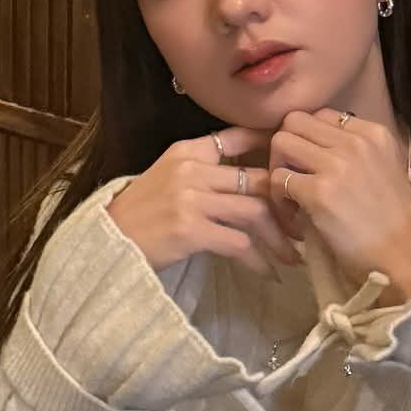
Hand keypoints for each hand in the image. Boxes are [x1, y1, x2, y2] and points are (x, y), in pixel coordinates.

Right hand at [108, 127, 296, 275]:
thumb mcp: (168, 177)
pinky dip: (259, 261)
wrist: (107, 241)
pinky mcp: (191, 229)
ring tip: (293, 257)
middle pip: (258, 179)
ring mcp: (191, 198)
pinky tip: (268, 274)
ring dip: (279, 238)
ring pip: (255, 211)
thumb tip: (251, 179)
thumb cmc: (140, 214)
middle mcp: (192, 169)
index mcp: (188, 151)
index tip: (298, 165)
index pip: (240, 137)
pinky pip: (240, 243)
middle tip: (303, 226)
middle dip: (287, 205)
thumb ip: (203, 172)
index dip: (273, 148)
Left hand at [269, 110, 410, 299]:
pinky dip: (278, 199)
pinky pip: (277, 178)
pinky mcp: (319, 191)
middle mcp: (356, 141)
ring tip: (289, 197)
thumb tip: (311, 143)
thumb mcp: (384, 169)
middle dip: (285, 148)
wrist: (403, 259)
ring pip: (280, 143)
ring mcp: (337, 164)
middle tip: (290, 177)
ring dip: (277, 169)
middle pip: (294, 121)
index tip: (311, 165)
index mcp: (374, 133)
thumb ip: (352, 150)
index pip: (321, 115)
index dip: (308, 138)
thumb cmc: (392, 221)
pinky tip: (293, 217)